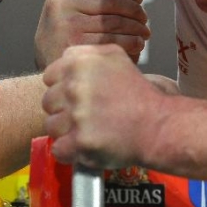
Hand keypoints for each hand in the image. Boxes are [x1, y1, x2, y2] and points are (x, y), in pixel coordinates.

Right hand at [34, 0, 149, 68]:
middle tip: (144, 19)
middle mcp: (61, 1)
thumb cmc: (66, 33)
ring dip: (137, 27)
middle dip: (136, 10)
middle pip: (114, 0)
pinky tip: (137, 44)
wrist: (52, 69)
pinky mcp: (76, 45)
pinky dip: (132, 42)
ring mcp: (67, 24)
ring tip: (144, 33)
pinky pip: (115, 39)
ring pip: (116, 20)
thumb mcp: (68, 2)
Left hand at [42, 44, 164, 169]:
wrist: (158, 125)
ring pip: (51, 126)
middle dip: (63, 110)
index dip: (62, 88)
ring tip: (87, 131)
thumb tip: (66, 60)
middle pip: (48, 101)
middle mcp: (75, 85)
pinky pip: (59, 149)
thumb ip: (87, 55)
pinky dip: (70, 152)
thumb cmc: (139, 94)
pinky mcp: (80, 141)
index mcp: (79, 62)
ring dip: (66, 131)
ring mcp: (76, 114)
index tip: (78, 96)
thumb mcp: (115, 56)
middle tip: (85, 115)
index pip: (49, 77)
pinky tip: (86, 146)